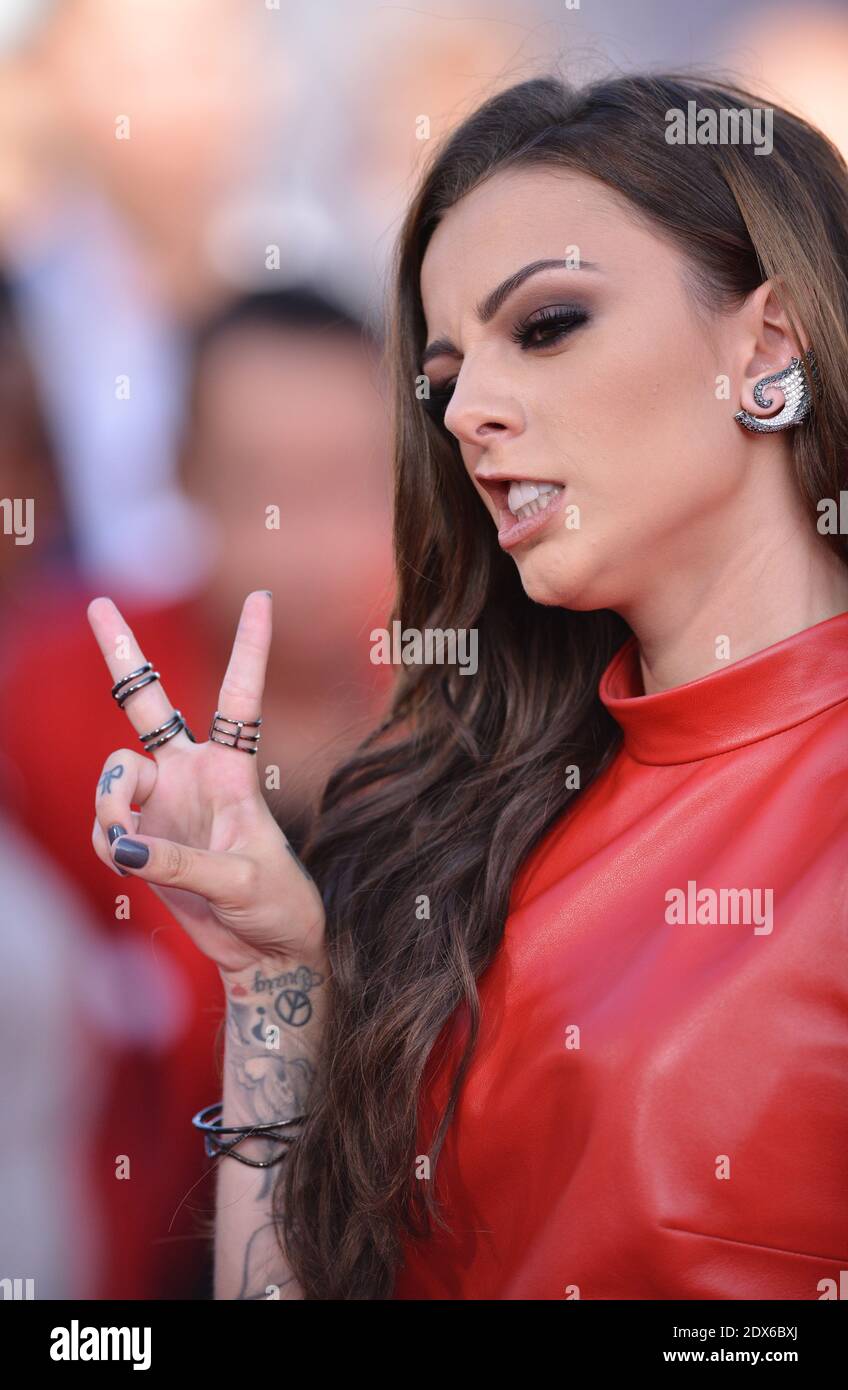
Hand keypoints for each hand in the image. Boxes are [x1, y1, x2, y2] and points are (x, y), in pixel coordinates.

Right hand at [87, 590, 325, 977]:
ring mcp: (162, 804)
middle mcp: (192, 775)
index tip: (263, 597)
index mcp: (232, 771)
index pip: (240, 697)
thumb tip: (125, 848)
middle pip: (147, 703)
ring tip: (128, 843)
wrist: (266, 951)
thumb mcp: (242, 882)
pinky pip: (107, 831)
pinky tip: (133, 868)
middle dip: (121, 653)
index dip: (250, 647)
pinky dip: (111, 848)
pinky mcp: (143, 839)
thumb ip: (181, 864)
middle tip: (100, 601)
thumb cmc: (275, 905)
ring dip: (110, 804)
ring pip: (113, 777)